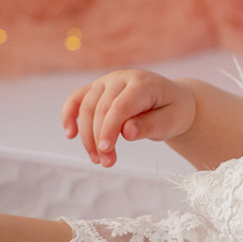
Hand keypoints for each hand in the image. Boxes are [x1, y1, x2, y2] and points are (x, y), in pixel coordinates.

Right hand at [61, 69, 196, 165]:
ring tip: (97, 159)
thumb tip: (126, 132)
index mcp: (142, 83)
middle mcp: (121, 78)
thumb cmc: (173, 112)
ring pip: (86, 106)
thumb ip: (149, 126)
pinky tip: (70, 134)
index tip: (106, 151)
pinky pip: (77, 99)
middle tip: (106, 163)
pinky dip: (69, 115)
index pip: (120, 106)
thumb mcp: (170, 122)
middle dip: (99, 138)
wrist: (172, 101)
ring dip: (86, 135)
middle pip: (100, 108)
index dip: (110, 128)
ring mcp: (107, 81)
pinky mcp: (97, 89)